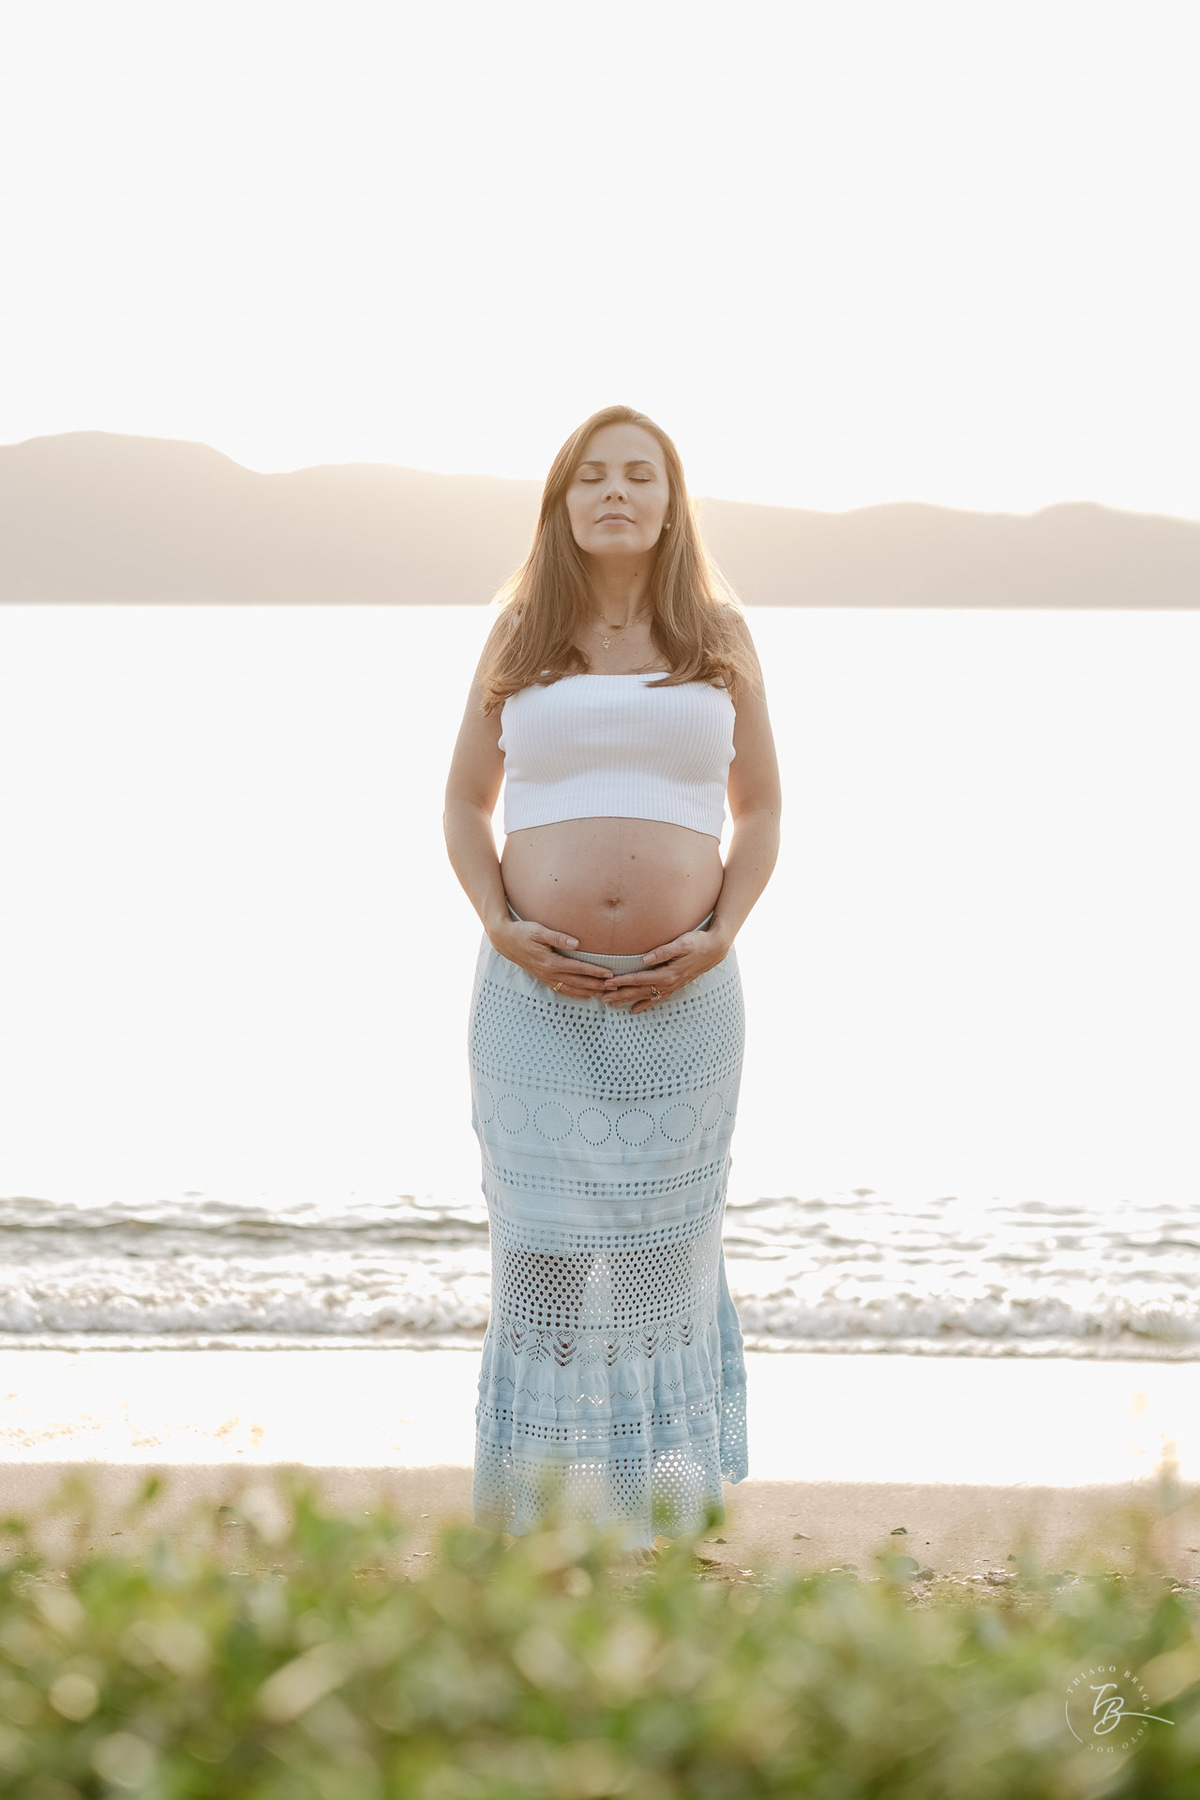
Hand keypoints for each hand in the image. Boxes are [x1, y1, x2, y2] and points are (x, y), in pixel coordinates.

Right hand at [489, 916, 613, 997]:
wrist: (504, 940)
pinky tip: (585, 995)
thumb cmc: (523, 932)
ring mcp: (545, 978)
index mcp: (550, 962)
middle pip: (578, 982)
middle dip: (597, 985)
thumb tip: (577, 944)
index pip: (578, 969)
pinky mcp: (543, 978)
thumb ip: (558, 937)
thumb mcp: (539, 931)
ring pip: (571, 989)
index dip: (595, 972)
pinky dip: (575, 994)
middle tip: (614, 987)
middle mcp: (548, 973)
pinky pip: (562, 990)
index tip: (609, 974)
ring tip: (605, 994)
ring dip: (589, 992)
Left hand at [601, 926, 731, 1014]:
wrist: (715, 948)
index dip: (623, 981)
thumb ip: (663, 951)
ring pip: (646, 997)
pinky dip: (645, 1005)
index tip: (608, 983)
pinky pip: (657, 999)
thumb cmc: (698, 942)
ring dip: (628, 1000)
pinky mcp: (675, 986)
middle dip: (620, 995)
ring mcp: (672, 987)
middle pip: (640, 991)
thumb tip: (645, 959)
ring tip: (612, 1004)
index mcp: (668, 974)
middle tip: (602, 998)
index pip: (640, 979)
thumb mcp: (682, 943)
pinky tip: (635, 1009)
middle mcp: (669, 983)